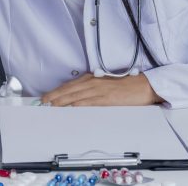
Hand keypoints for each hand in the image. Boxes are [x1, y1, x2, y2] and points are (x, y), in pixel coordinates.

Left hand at [41, 73, 164, 106]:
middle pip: (70, 90)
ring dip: (63, 101)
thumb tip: (77, 99)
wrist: (143, 86)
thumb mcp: (106, 84)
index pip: (70, 85)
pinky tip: (70, 108)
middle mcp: (94, 82)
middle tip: (43, 101)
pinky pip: (89, 102)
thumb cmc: (126, 86)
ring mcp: (99, 90)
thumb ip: (92, 89)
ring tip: (51, 106)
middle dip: (55, 95)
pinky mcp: (106, 99)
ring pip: (76, 96)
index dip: (57, 91)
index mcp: (93, 78)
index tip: (47, 96)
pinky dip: (78, 105)